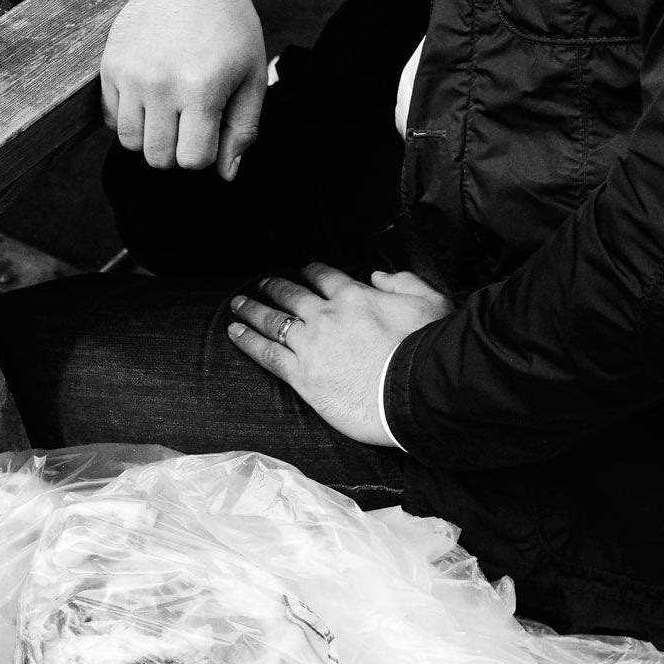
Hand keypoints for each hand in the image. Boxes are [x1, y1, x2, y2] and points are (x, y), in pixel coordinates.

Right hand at [99, 0, 265, 177]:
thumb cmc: (230, 27)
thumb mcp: (252, 76)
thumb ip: (243, 129)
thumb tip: (225, 174)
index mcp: (201, 89)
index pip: (193, 160)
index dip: (206, 152)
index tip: (212, 128)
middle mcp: (161, 85)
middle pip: (158, 158)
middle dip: (177, 149)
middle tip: (190, 121)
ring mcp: (130, 75)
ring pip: (130, 143)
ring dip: (151, 136)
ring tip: (169, 111)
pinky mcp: (110, 65)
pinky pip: (111, 118)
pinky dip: (129, 117)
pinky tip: (149, 96)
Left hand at [227, 265, 451, 445]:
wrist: (415, 392)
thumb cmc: (428, 348)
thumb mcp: (429, 301)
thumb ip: (403, 282)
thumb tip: (378, 276)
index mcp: (354, 296)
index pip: (325, 277)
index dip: (311, 272)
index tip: (304, 272)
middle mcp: (326, 315)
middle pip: (291, 295)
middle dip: (274, 287)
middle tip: (262, 283)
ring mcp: (310, 344)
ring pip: (272, 320)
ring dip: (252, 309)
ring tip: (238, 303)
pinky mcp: (301, 375)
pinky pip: (266, 353)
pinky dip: (247, 340)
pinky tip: (234, 332)